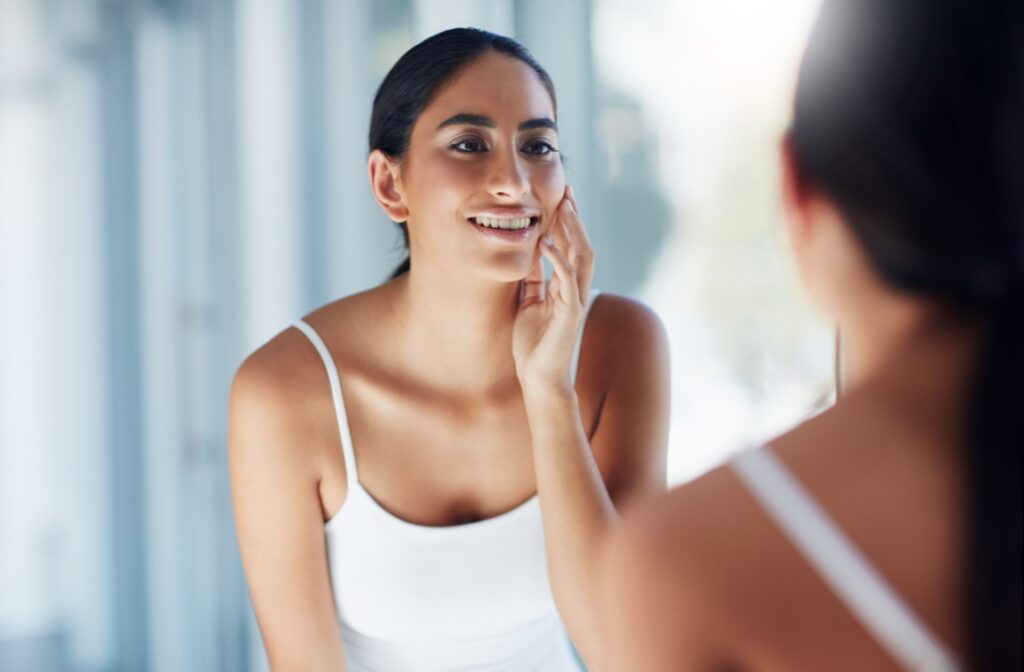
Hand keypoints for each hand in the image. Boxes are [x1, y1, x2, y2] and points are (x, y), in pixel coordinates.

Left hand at [512, 186, 595, 390]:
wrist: (538, 378)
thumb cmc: (533, 345)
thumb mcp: (529, 304)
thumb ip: (534, 281)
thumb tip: (530, 256)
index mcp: (565, 287)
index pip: (570, 248)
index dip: (567, 223)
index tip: (562, 198)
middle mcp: (575, 291)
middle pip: (581, 246)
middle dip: (574, 219)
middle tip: (567, 193)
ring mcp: (574, 301)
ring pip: (580, 258)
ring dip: (572, 232)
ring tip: (563, 208)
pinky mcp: (569, 314)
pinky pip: (566, 281)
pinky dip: (557, 260)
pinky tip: (546, 243)